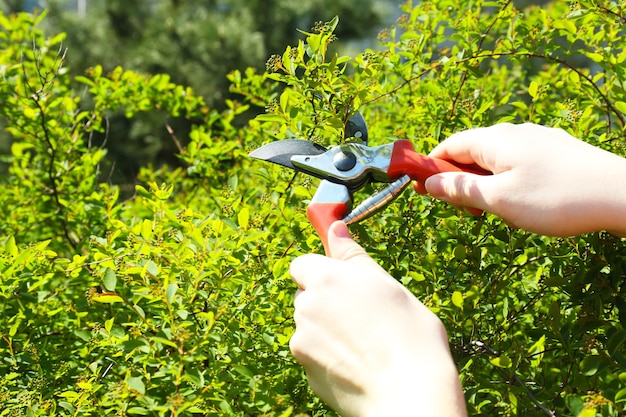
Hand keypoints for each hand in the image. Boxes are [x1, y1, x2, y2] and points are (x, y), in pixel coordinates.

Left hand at [289, 221, 466, 416]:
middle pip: (306, 297)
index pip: (303, 264)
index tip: (343, 281)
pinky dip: (330, 357)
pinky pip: (314, 355)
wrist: (409, 393)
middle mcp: (305, 308)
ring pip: (310, 327)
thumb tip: (335, 228)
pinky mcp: (306, 372)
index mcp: (325, 279)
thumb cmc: (408, 334)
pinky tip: (359, 364)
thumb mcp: (386, 284)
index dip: (322, 272)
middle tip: (363, 314)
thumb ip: (353, 256)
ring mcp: (302, 342)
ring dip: (328, 330)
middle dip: (326, 302)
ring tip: (366, 343)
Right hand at [423, 123, 625, 236]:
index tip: (421, 190)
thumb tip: (429, 183)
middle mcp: (515, 134)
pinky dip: (508, 184)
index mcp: (495, 140)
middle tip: (468, 212)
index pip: (449, 146)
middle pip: (472, 153)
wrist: (621, 195)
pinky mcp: (557, 153)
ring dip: (486, 187)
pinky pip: (519, 166)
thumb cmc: (557, 198)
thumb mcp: (498, 199)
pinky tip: (524, 206)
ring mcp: (538, 142)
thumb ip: (460, 189)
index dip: (430, 167)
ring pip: (496, 162)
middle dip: (461, 182)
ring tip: (499, 214)